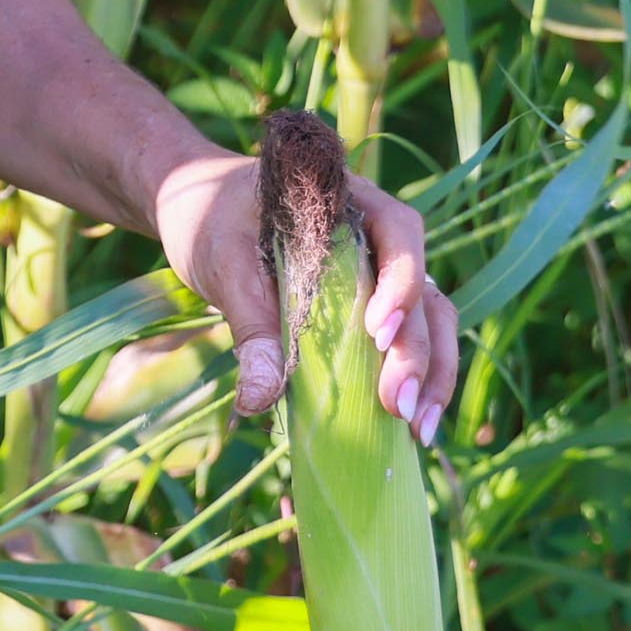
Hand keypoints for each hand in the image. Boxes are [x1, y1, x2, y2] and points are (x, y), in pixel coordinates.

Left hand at [148, 137, 457, 439]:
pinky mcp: (371, 308)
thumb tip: (258, 401)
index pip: (400, 232)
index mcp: (350, 199)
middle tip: (397, 405)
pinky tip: (408, 428)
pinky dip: (415, 379)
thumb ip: (249, 325)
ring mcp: (382, 274)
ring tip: (418, 431)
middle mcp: (380, 235)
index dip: (400, 284)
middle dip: (418, 352)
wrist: (197, 209)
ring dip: (432, 374)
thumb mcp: (223, 265)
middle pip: (424, 290)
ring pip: (433, 320)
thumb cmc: (211, 218)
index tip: (377, 334)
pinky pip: (409, 340)